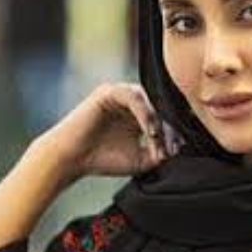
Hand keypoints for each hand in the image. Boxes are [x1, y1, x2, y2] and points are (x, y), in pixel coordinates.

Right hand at [47, 82, 180, 183]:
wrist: (72, 159)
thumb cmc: (102, 160)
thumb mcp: (139, 160)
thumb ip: (159, 154)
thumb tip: (178, 151)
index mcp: (140, 114)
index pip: (164, 116)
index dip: (174, 133)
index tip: (178, 151)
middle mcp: (131, 101)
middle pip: (160, 107)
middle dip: (169, 128)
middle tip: (173, 148)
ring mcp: (120, 94)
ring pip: (150, 101)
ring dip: (158, 122)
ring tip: (158, 141)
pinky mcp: (109, 92)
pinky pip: (134, 97)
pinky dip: (145, 114)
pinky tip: (148, 132)